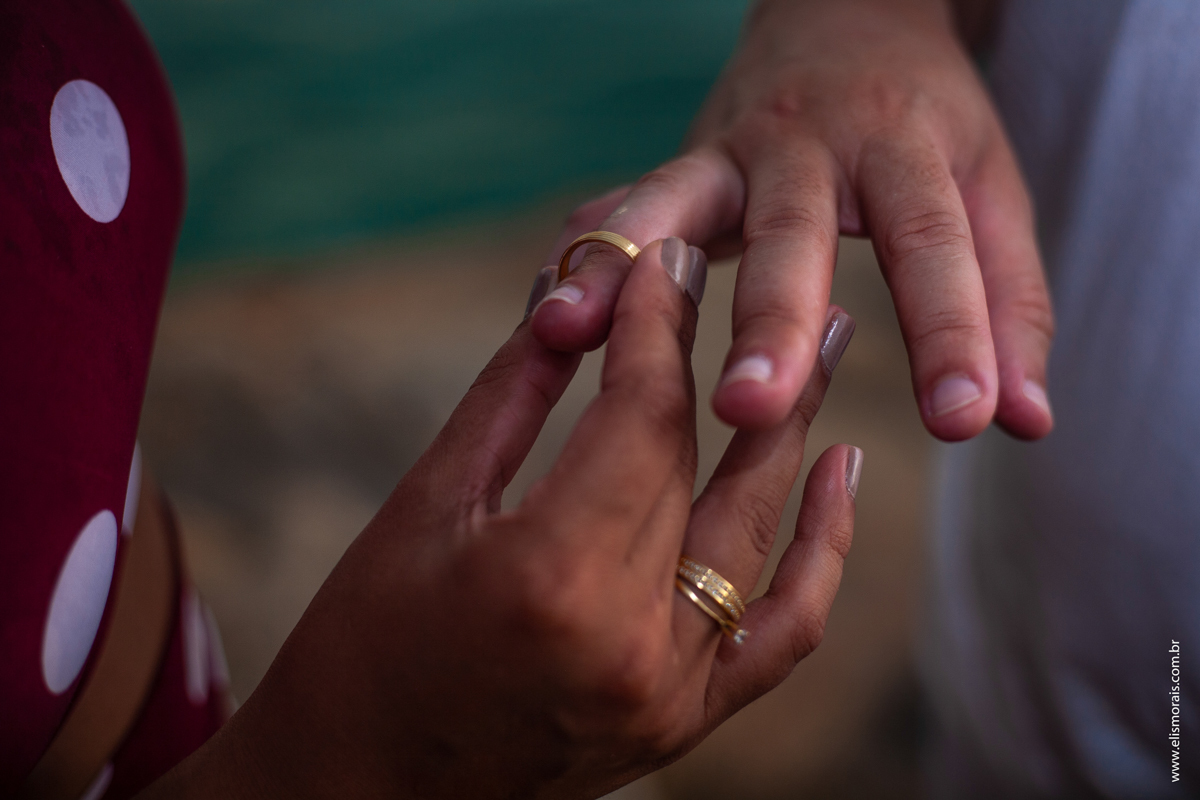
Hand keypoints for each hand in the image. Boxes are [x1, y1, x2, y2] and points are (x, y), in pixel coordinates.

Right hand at [141, 240, 859, 798]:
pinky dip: (820, 550)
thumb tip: (570, 299)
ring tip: (831, 342)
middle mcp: (628, 638)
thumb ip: (511, 398)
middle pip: (701, 463)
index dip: (655, 323)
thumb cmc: (361, 648)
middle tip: (762, 270)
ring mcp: (669, 692)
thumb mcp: (423, 507)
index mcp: (548, 577)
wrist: (358, 793)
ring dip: (794, 429)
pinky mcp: (684, 722)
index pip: (638, 417)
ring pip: (758, 533)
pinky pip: (783, 631)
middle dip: (721, 355)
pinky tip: (843, 472)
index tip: (666, 255)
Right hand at [530, 0, 1052, 441]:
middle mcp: (813, 143)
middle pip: (792, 231)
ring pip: (676, 205)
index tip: (965, 419)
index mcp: (906, 149)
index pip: (933, 243)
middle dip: (769, 318)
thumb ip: (1008, 305)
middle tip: (749, 407)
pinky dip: (585, 255)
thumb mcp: (989, 193)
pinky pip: (623, 207)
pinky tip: (549, 314)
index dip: (951, 330)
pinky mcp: (681, 163)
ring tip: (573, 336)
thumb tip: (1024, 424)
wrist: (848, 14)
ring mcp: (732, 148)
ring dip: (626, 271)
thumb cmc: (925, 126)